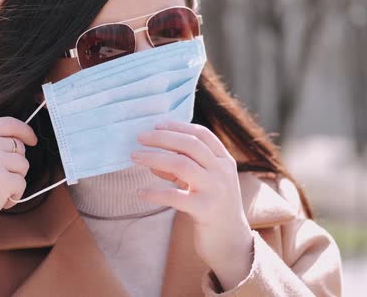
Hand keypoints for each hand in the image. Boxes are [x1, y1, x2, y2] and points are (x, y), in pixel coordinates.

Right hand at [0, 117, 37, 247]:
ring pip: (23, 165)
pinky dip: (14, 196)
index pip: (7, 123)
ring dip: (14, 181)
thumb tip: (19, 141)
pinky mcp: (2, 179)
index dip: (24, 130)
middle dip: (14, 164)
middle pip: (18, 146)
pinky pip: (22, 183)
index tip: (32, 140)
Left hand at [132, 121, 253, 290]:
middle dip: (162, 138)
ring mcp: (216, 190)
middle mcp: (222, 172)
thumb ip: (184, 169)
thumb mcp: (204, 183)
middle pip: (190, 145)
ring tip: (135, 157)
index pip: (202, 134)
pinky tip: (140, 192)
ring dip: (155, 158)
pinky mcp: (205, 210)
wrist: (231, 242)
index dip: (178, 127)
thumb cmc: (213, 208)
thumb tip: (152, 160)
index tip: (157, 125)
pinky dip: (154, 193)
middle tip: (140, 137)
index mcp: (224, 161)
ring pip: (181, 165)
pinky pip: (175, 197)